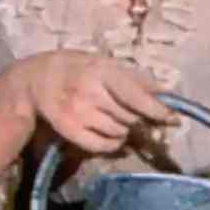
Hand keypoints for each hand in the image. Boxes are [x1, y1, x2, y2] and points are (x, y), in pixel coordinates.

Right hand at [12, 50, 176, 155]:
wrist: (36, 79)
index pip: (135, 95)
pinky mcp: (70, 131)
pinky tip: (111, 134)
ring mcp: (78, 114)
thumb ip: (136, 78)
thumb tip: (167, 95)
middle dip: (140, 119)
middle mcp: (90, 92)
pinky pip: (103, 146)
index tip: (173, 119)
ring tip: (118, 119)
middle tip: (139, 116)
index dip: (156, 109)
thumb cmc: (79, 68)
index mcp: (102, 70)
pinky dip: (113, 143)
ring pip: (120, 132)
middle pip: (131, 116)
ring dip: (126, 129)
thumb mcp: (106, 63)